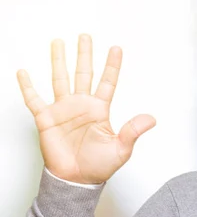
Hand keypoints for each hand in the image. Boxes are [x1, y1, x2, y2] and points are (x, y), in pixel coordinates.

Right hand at [17, 34, 155, 183]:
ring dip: (59, 61)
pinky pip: (34, 99)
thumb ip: (133, 131)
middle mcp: (81, 106)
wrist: (77, 180)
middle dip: (85, 55)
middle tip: (86, 36)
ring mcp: (63, 110)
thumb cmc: (99, 167)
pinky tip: (24, 73)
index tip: (117, 48)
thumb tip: (151, 119)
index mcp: (100, 110)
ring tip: (58, 42)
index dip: (112, 66)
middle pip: (83, 74)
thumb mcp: (121, 149)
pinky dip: (28, 86)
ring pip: (60, 79)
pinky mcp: (46, 119)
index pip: (108, 82)